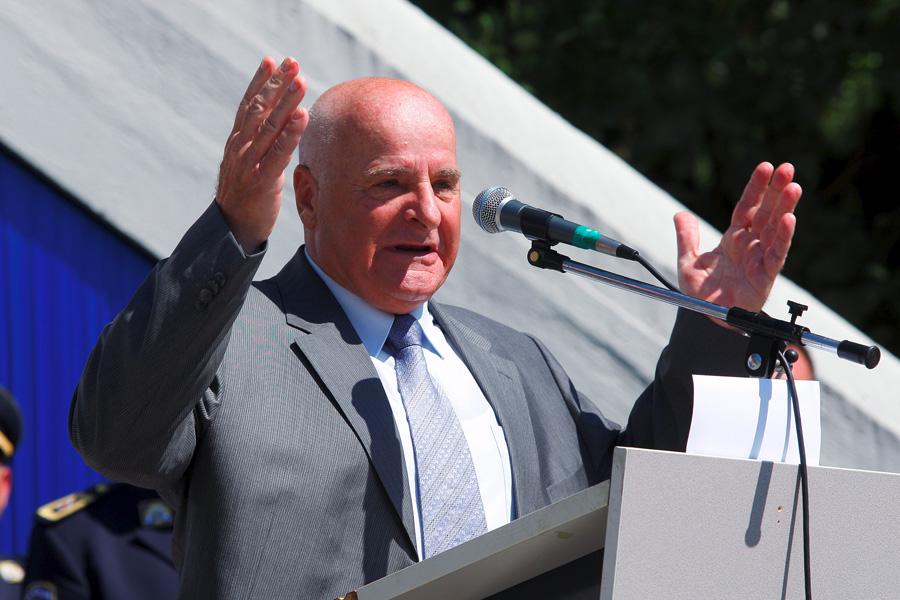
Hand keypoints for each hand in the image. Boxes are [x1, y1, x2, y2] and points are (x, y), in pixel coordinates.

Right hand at [216, 57, 308, 252]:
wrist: (232, 229)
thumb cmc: (245, 197)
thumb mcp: (249, 165)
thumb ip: (260, 146)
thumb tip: (277, 127)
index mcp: (237, 141)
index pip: (248, 104)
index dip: (260, 81)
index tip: (272, 60)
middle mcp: (240, 147)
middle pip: (259, 108)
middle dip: (276, 83)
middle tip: (291, 62)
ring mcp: (249, 162)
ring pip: (269, 125)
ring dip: (286, 101)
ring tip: (300, 80)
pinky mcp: (261, 179)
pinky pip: (278, 151)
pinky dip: (291, 132)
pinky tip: (302, 116)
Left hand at [674, 162, 801, 312]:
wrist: (707, 318)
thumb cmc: (702, 293)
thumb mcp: (688, 261)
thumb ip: (686, 238)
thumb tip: (680, 214)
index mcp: (733, 238)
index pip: (746, 207)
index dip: (756, 188)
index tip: (766, 168)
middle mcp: (750, 245)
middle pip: (765, 213)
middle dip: (776, 191)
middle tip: (787, 169)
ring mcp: (759, 258)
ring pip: (776, 230)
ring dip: (785, 209)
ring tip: (794, 188)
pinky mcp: (765, 276)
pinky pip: (776, 255)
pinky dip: (784, 238)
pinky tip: (790, 221)